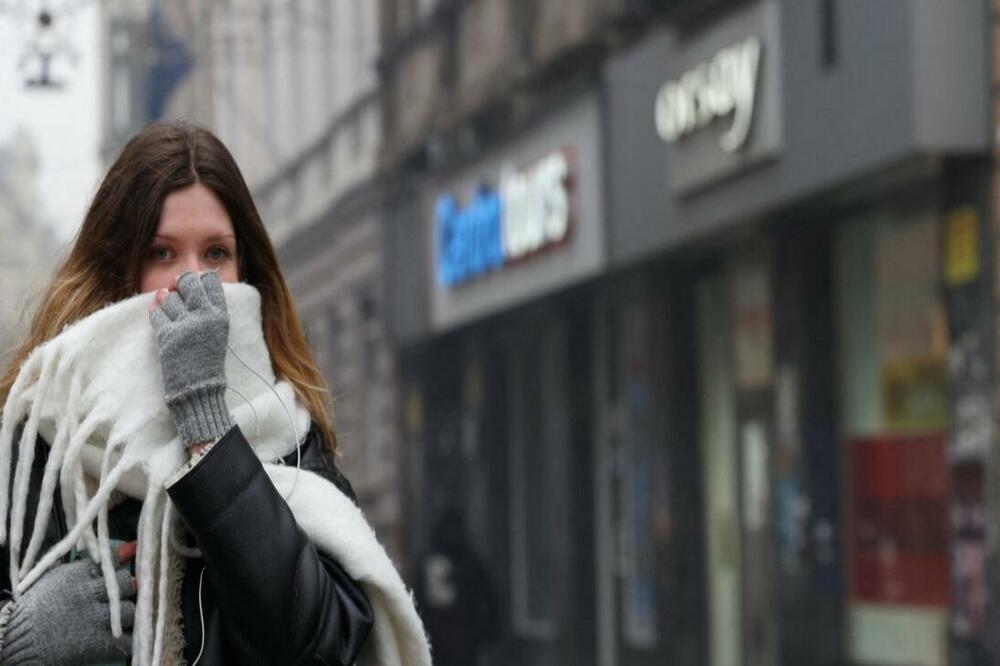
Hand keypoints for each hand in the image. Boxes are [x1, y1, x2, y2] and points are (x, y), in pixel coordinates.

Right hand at [0, 558, 135, 664]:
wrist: (17, 639)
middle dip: (126, 588)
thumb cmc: (30, 608)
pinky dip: (128, 639)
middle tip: (120, 596)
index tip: (115, 572)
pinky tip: (122, 638)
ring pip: (131, 610)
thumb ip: (75, 566)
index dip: (116, 567)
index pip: (111, 561)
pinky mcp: (100, 642)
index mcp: (79, 574)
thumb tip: (97, 553)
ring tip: (119, 619)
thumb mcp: (49, 578)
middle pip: (127, 583)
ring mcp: (98, 618)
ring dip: (128, 614)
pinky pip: (127, 638)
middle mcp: (93, 592)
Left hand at [149, 270, 234, 447]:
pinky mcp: (168, 335)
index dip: (202, 278)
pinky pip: (156, 313)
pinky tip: (154, 310)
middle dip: (181, 281)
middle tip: (176, 283)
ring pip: (169, 297)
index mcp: (221, 316)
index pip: (212, 283)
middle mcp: (204, 317)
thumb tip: (190, 284)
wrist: (199, 388)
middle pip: (189, 283)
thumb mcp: (217, 332)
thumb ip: (209, 310)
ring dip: (164, 296)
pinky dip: (154, 311)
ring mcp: (185, 325)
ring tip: (164, 297)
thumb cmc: (208, 360)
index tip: (196, 280)